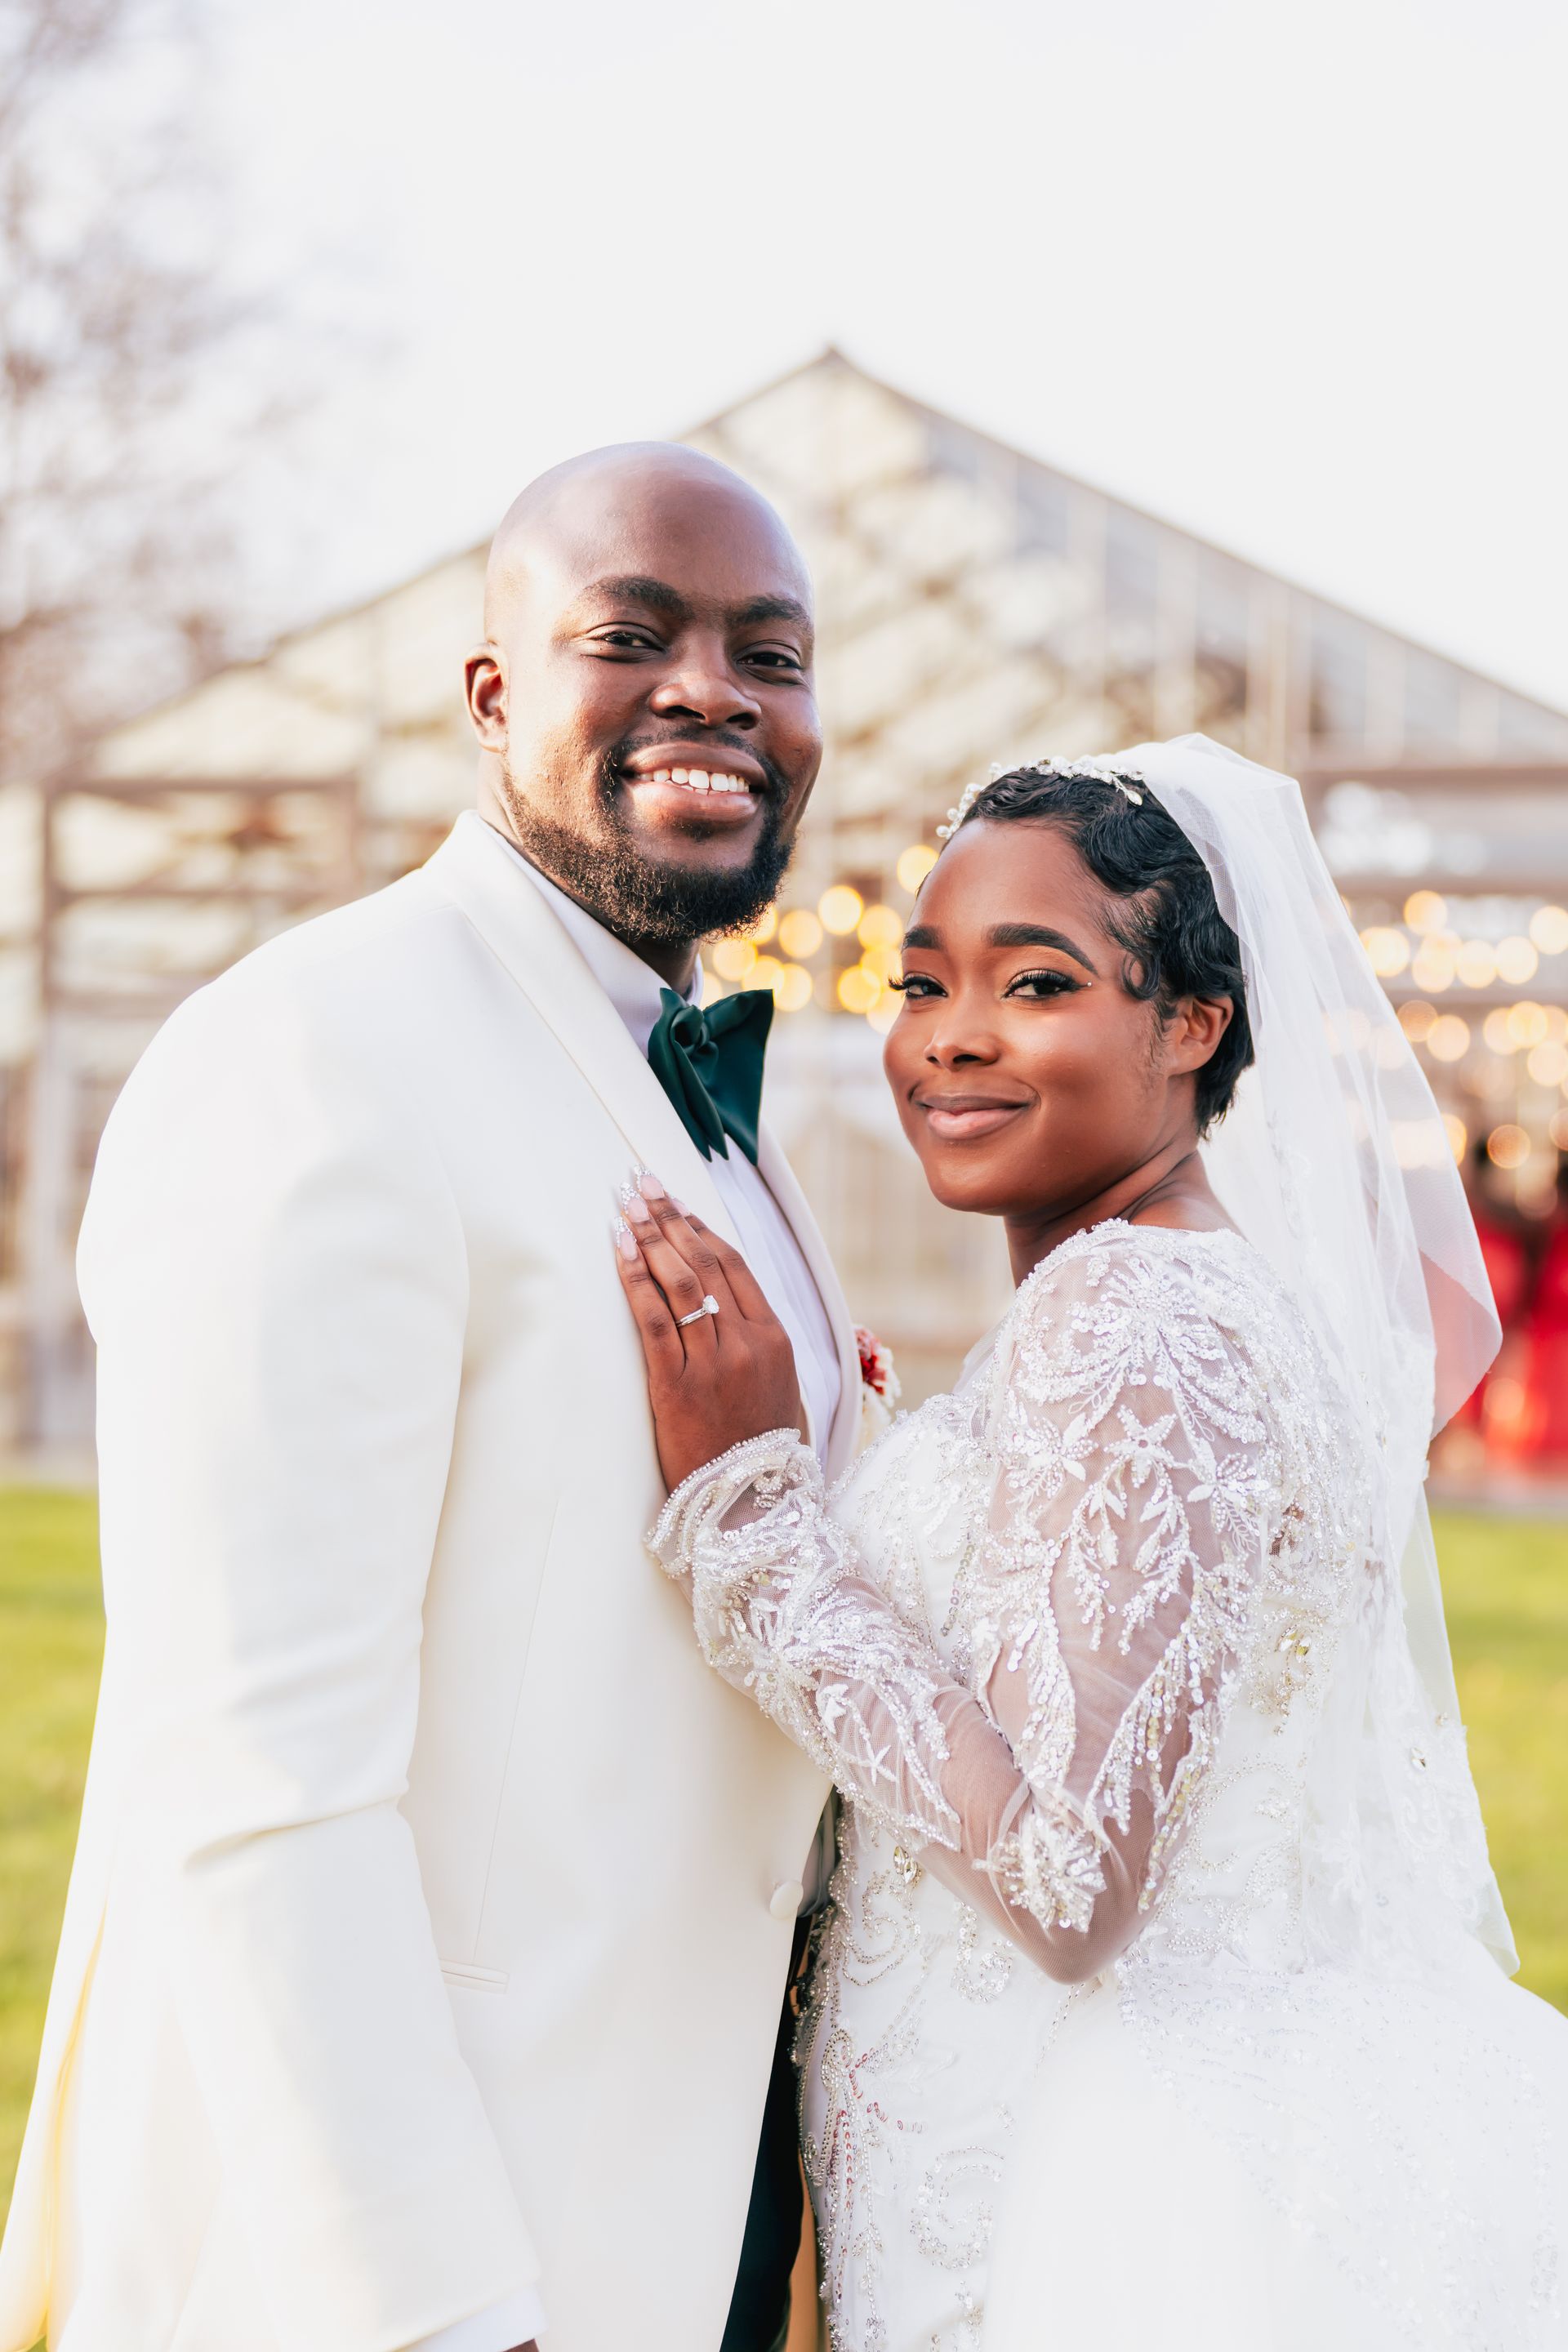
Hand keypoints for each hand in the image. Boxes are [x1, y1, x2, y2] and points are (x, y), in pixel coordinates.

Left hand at [614, 1171, 803, 1489]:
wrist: (750, 1508)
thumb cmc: (762, 1454)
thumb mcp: (781, 1392)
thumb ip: (761, 1347)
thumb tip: (736, 1311)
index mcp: (775, 1339)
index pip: (734, 1266)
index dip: (701, 1228)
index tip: (676, 1201)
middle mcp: (747, 1342)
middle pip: (705, 1263)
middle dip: (670, 1218)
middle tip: (642, 1184)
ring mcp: (713, 1363)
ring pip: (680, 1283)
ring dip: (649, 1237)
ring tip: (626, 1205)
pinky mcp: (677, 1386)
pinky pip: (654, 1320)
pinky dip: (635, 1279)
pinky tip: (618, 1250)